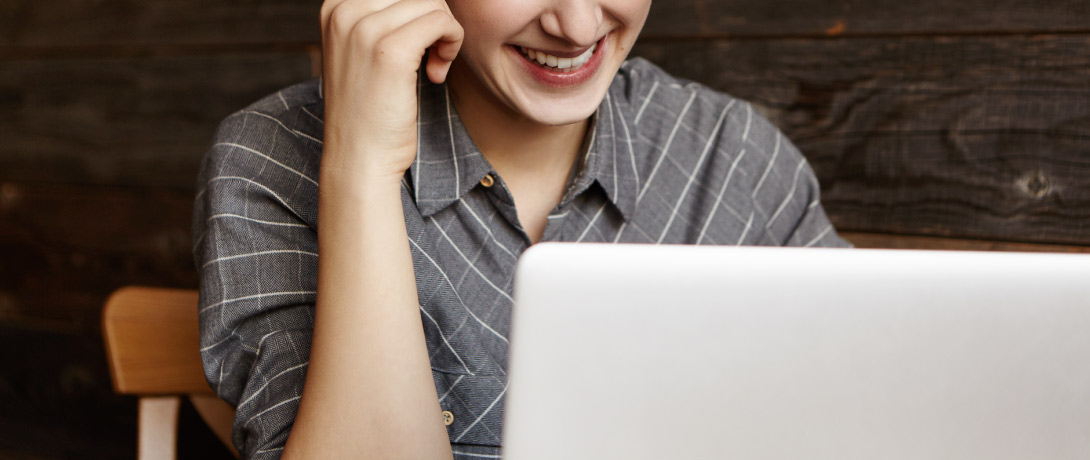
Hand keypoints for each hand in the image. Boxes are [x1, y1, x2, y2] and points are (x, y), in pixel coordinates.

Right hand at [319, 0, 463, 179]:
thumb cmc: (368, 112)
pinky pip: (442, 22)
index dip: (418, 12)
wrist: (358, 159)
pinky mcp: (391, 51)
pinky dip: (452, 43)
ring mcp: (365, 29)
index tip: (418, 44)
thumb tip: (429, 2)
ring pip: (433, 3)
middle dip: (434, 18)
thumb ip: (383, 21)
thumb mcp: (363, 53)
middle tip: (432, 56)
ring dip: (446, 33)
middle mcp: (344, 11)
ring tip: (435, 66)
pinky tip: (437, 73)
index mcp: (336, 7)